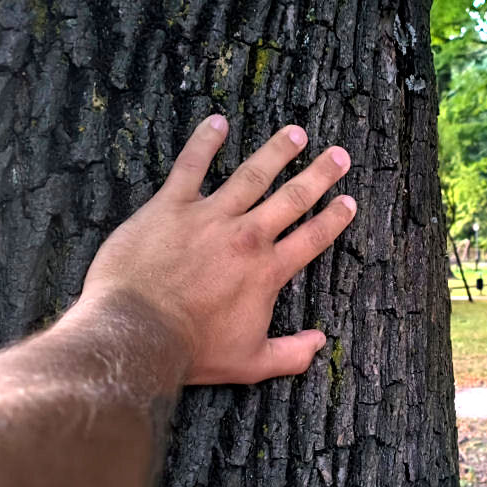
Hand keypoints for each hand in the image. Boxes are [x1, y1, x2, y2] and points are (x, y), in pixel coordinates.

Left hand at [77, 115, 353, 384]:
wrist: (138, 332)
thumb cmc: (193, 351)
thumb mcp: (251, 363)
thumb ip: (291, 354)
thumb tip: (319, 343)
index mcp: (268, 271)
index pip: (312, 238)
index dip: (335, 219)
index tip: (349, 201)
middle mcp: (247, 237)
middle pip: (292, 198)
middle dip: (319, 175)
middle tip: (338, 155)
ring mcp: (210, 217)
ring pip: (252, 175)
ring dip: (276, 152)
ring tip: (295, 133)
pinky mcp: (171, 206)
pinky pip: (191, 166)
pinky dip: (204, 142)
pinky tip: (217, 123)